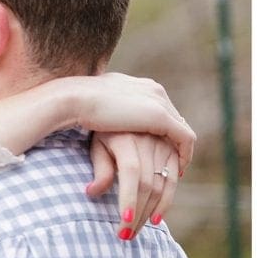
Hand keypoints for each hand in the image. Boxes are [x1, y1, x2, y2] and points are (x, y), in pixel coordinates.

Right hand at [0, 73, 194, 171]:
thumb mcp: (94, 109)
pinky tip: (177, 171)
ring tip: (175, 172)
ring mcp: (158, 101)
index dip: (163, 131)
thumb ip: (105, 115)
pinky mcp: (160, 115)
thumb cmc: (74, 104)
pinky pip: (184, 138)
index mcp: (138, 85)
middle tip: (173, 164)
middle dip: (175, 143)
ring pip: (180, 131)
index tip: (160, 149)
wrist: (73, 99)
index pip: (161, 108)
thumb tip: (98, 125)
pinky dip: (184, 155)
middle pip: (174, 119)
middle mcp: (153, 90)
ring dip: (180, 152)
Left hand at [87, 132, 179, 238]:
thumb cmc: (101, 131)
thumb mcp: (96, 146)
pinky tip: (155, 217)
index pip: (131, 173)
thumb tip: (92, 193)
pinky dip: (167, 199)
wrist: (118, 105)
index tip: (123, 222)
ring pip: (162, 185)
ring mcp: (163, 145)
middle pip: (147, 184)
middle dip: (137, 213)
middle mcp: (148, 141)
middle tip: (125, 236)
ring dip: (151, 212)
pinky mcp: (172, 150)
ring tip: (136, 230)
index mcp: (126, 140)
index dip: (128, 198)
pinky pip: (174, 178)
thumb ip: (100, 169)